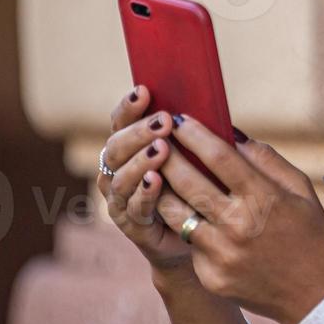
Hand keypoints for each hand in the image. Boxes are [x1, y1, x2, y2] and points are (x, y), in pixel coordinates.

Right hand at [97, 84, 196, 279]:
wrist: (198, 233)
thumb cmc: (198, 185)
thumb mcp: (196, 155)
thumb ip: (192, 132)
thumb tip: (207, 100)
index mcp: (130, 147)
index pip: (121, 122)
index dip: (129, 106)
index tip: (145, 90)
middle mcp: (117, 170)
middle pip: (116, 147)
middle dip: (139, 132)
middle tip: (164, 122)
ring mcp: (120, 198)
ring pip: (120, 176)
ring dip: (140, 160)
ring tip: (161, 148)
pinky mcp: (131, 224)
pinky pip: (133, 207)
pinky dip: (143, 192)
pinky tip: (155, 180)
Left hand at [152, 114, 323, 323]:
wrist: (316, 295)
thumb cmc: (311, 234)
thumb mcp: (301, 190)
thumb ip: (267, 160)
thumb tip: (233, 135)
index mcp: (264, 198)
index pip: (219, 157)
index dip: (195, 135)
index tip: (179, 119)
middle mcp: (239, 225)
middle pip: (188, 183)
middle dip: (167, 157)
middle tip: (155, 141)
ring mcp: (222, 254)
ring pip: (176, 215)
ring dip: (163, 191)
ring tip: (156, 175)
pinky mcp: (211, 276)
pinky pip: (190, 245)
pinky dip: (188, 228)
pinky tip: (187, 217)